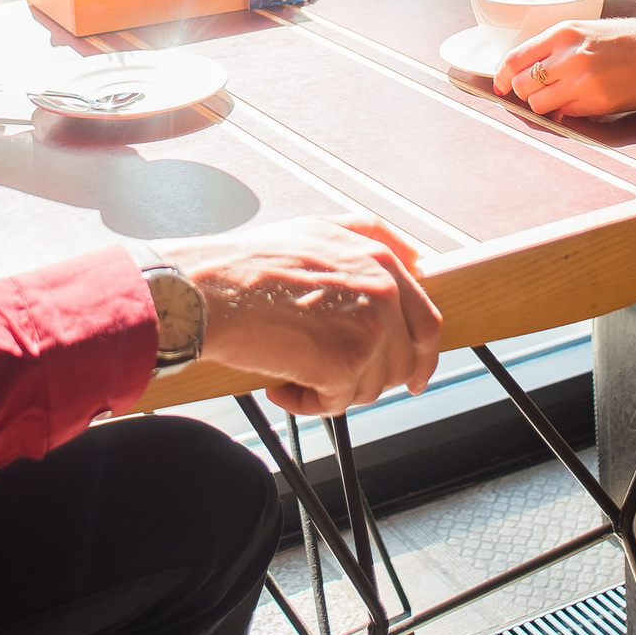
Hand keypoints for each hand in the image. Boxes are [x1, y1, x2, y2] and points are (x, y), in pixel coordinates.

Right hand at [163, 216, 442, 417]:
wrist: (209, 290)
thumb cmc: (249, 263)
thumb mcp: (318, 229)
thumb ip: (372, 237)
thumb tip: (415, 258)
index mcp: (381, 262)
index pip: (426, 321)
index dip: (421, 357)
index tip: (412, 377)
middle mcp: (384, 293)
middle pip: (404, 363)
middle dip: (372, 380)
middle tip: (336, 382)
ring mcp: (368, 329)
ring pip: (371, 388)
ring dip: (331, 389)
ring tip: (291, 369)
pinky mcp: (344, 364)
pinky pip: (336, 404)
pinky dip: (305, 403)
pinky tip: (279, 382)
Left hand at [494, 14, 635, 116]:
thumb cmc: (632, 40)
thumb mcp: (589, 30)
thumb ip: (559, 49)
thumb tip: (532, 75)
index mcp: (564, 32)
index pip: (515, 58)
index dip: (502, 76)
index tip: (500, 85)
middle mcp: (569, 55)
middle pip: (523, 85)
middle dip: (525, 93)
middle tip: (539, 93)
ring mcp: (583, 81)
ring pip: (540, 105)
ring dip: (546, 107)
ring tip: (563, 99)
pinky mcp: (598, 103)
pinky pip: (567, 114)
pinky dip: (570, 113)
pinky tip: (585, 102)